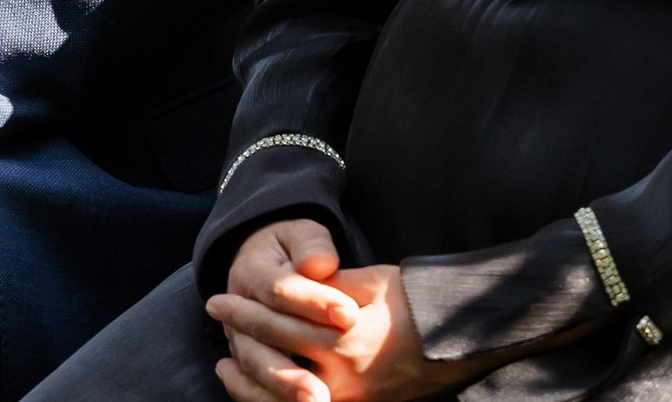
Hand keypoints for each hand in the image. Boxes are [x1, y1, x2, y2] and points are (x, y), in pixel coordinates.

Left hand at [208, 222, 466, 401]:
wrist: (455, 338)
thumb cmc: (412, 302)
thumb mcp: (369, 281)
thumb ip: (326, 286)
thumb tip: (289, 282)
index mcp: (345, 340)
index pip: (280, 327)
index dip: (245, 312)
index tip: (218, 297)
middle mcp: (344, 378)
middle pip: (275, 364)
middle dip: (240, 341)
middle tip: (215, 318)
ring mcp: (350, 399)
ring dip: (248, 386)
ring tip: (225, 367)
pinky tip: (257, 389)